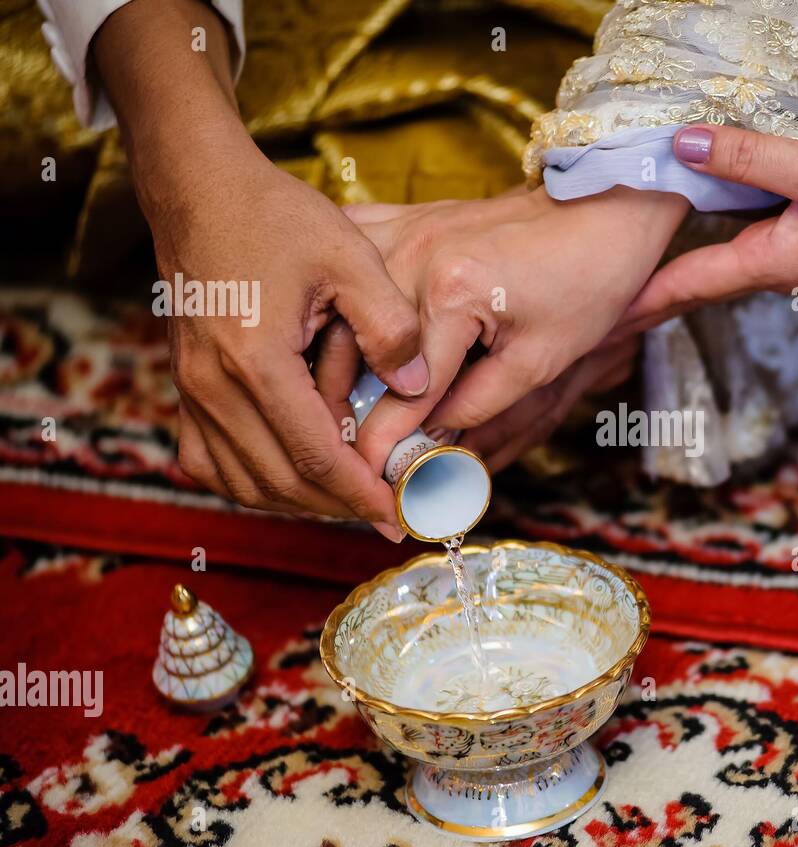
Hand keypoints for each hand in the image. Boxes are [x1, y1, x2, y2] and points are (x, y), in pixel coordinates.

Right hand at [96, 0, 427, 539]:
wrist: (200, 187)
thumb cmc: (275, 216)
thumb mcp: (350, 257)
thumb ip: (391, 326)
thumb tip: (419, 388)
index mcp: (257, 361)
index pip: (316, 458)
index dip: (363, 494)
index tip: (401, 514)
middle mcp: (214, 386)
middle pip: (281, 481)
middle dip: (340, 507)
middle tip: (390, 515)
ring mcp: (192, 389)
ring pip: (243, 481)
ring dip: (299, 502)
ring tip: (352, 501)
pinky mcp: (185, 385)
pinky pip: (210, 461)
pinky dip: (253, 482)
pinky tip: (293, 479)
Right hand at [343, 186, 685, 467]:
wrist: (601, 210)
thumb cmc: (586, 284)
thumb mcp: (540, 361)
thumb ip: (476, 405)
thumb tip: (426, 446)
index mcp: (452, 291)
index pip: (404, 389)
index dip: (384, 447)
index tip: (370, 488)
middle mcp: (411, 257)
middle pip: (350, 354)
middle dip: (343, 416)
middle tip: (348, 468)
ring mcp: (400, 232)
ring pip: (334, 315)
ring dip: (328, 369)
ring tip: (332, 422)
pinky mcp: (400, 220)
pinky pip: (346, 267)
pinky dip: (333, 309)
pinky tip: (327, 346)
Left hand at [622, 125, 797, 330]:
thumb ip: (746, 157)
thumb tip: (682, 144)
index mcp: (773, 263)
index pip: (690, 286)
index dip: (643, 301)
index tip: (601, 321)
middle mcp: (786, 268)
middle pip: (708, 277)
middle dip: (660, 286)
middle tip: (615, 292)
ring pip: (737, 254)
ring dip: (694, 259)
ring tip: (652, 257)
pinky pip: (766, 233)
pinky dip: (733, 225)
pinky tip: (723, 206)